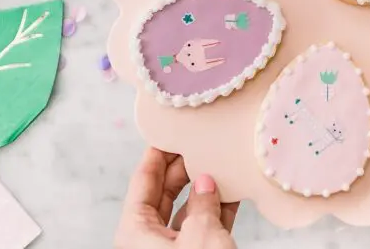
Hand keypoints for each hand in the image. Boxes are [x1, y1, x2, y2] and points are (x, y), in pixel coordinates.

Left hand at [115, 148, 237, 248]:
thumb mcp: (200, 236)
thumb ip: (202, 203)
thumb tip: (206, 182)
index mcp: (135, 232)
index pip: (143, 181)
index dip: (156, 153)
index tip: (168, 131)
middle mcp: (149, 240)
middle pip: (164, 193)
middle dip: (183, 168)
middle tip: (199, 143)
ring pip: (187, 211)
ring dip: (205, 189)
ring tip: (221, 165)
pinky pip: (203, 229)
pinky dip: (218, 211)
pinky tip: (234, 192)